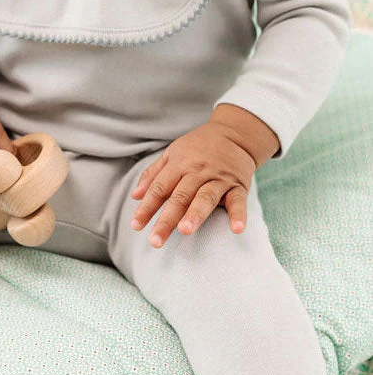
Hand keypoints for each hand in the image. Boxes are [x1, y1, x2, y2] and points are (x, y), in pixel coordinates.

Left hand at [129, 121, 256, 247]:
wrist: (234, 134)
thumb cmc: (198, 147)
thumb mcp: (172, 153)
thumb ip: (153, 174)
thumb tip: (134, 196)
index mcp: (179, 165)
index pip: (159, 189)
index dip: (146, 207)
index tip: (136, 226)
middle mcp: (198, 172)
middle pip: (179, 197)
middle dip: (167, 219)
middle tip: (156, 240)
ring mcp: (218, 179)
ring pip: (205, 198)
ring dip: (195, 214)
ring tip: (185, 231)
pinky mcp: (238, 185)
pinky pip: (238, 201)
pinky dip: (238, 215)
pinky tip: (237, 229)